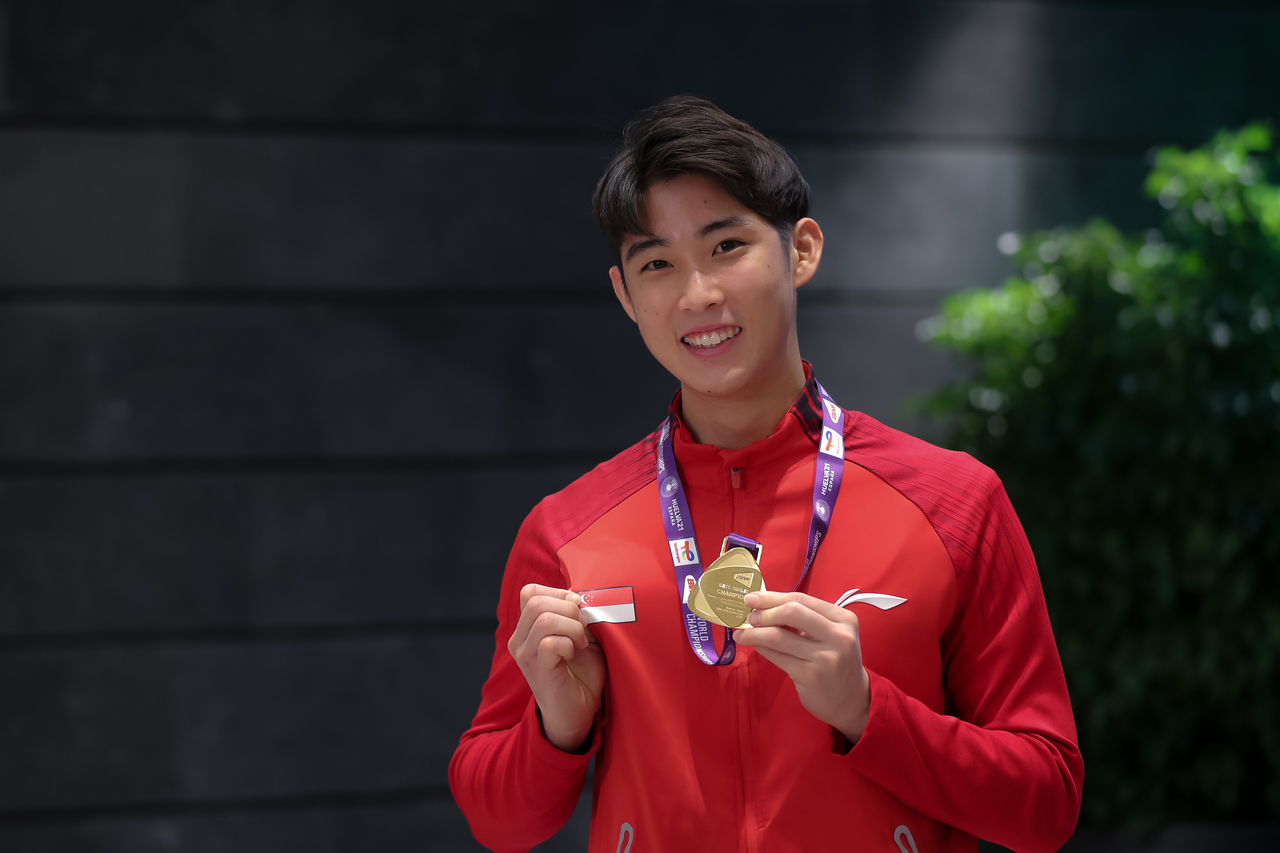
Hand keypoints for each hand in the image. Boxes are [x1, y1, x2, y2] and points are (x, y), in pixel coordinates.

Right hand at [507, 584, 605, 752]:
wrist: (578, 713)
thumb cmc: (581, 675)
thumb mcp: (583, 636)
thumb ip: (577, 616)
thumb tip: (579, 597)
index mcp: (527, 628)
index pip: (530, 592)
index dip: (559, 593)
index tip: (578, 610)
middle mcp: (519, 639)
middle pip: (536, 601)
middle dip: (569, 609)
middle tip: (583, 628)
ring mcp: (525, 654)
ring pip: (544, 619)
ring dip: (572, 627)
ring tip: (580, 643)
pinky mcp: (536, 669)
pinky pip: (549, 642)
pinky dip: (568, 643)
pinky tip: (574, 654)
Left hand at [735, 590, 870, 741]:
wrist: (851, 699)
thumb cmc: (836, 660)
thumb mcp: (831, 634)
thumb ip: (805, 619)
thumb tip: (764, 606)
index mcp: (843, 619)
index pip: (802, 600)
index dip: (773, 597)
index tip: (752, 598)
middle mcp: (838, 636)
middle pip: (792, 612)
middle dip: (764, 612)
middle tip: (748, 617)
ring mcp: (825, 657)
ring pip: (779, 637)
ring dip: (755, 633)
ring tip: (742, 633)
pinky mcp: (810, 676)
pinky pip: (778, 657)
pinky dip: (761, 648)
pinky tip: (755, 646)